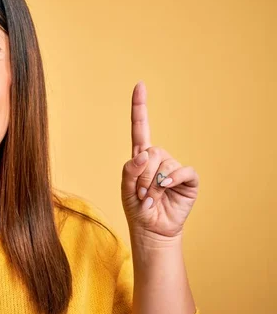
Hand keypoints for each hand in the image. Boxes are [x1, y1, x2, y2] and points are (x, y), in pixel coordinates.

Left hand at [121, 81, 199, 240]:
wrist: (152, 229)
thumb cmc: (137, 207)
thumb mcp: (125, 188)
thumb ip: (130, 169)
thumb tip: (144, 154)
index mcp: (140, 156)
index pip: (140, 127)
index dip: (140, 107)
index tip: (139, 85)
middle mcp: (158, 158)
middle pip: (150, 152)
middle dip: (141, 175)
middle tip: (140, 193)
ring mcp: (174, 168)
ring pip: (163, 164)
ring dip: (152, 184)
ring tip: (150, 198)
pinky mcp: (188, 179)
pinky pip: (183, 171)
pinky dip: (173, 179)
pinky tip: (167, 189)